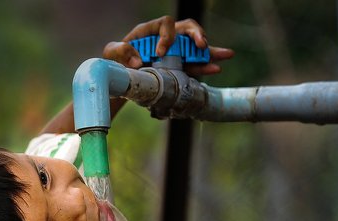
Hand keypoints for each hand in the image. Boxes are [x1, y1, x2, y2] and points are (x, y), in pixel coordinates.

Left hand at [103, 16, 234, 76]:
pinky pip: (195, 64)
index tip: (160, 53)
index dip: (167, 36)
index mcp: (150, 31)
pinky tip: (216, 68)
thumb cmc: (115, 62)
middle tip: (201, 45)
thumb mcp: (111, 54)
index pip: (166, 24)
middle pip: (187, 28)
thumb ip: (119, 51)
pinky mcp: (178, 67)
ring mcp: (174, 53)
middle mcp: (166, 39)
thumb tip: (136, 61)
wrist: (120, 80)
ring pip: (196, 46)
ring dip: (211, 50)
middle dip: (196, 35)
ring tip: (225, 55)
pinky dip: (206, 66)